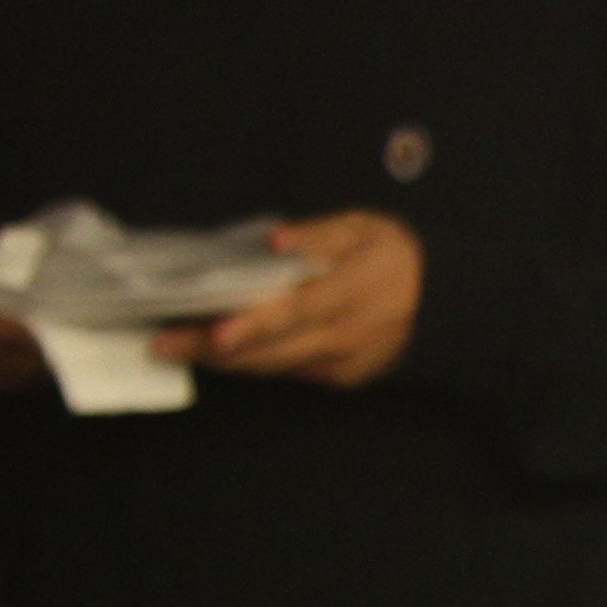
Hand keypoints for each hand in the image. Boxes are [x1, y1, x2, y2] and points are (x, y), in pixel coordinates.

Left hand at [169, 213, 422, 386]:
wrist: (445, 303)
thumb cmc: (394, 254)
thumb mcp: (364, 227)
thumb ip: (321, 234)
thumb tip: (276, 240)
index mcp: (355, 291)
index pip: (299, 311)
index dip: (255, 325)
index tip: (216, 333)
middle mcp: (347, 335)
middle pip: (273, 350)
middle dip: (213, 350)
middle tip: (161, 342)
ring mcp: (343, 363)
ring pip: (273, 367)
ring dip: (223, 360)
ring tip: (176, 346)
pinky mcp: (339, 379)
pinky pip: (287, 371)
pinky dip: (251, 361)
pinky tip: (219, 349)